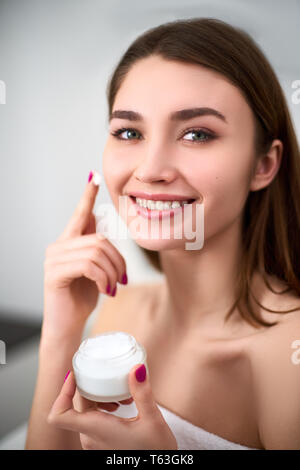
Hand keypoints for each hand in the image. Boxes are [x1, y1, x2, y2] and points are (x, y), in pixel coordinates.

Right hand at [42, 170, 126, 337]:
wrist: (68, 325)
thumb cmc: (82, 296)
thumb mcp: (94, 268)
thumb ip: (93, 244)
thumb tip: (97, 217)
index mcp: (69, 242)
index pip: (80, 214)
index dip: (88, 196)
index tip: (94, 177)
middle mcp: (58, 247)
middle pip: (99, 239)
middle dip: (118, 260)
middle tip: (123, 279)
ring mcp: (54, 260)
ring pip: (96, 252)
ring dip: (112, 272)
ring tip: (114, 287)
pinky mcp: (54, 274)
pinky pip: (88, 266)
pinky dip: (103, 279)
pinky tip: (105, 290)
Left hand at [47, 364, 177, 449]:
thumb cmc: (154, 452)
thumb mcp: (152, 420)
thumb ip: (142, 393)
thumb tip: (137, 368)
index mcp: (95, 430)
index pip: (59, 415)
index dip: (62, 392)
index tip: (75, 375)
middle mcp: (89, 438)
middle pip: (76, 406)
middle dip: (91, 387)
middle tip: (111, 378)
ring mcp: (94, 442)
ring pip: (85, 412)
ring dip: (100, 397)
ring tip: (123, 395)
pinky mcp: (101, 444)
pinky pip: (93, 420)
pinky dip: (103, 407)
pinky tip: (123, 405)